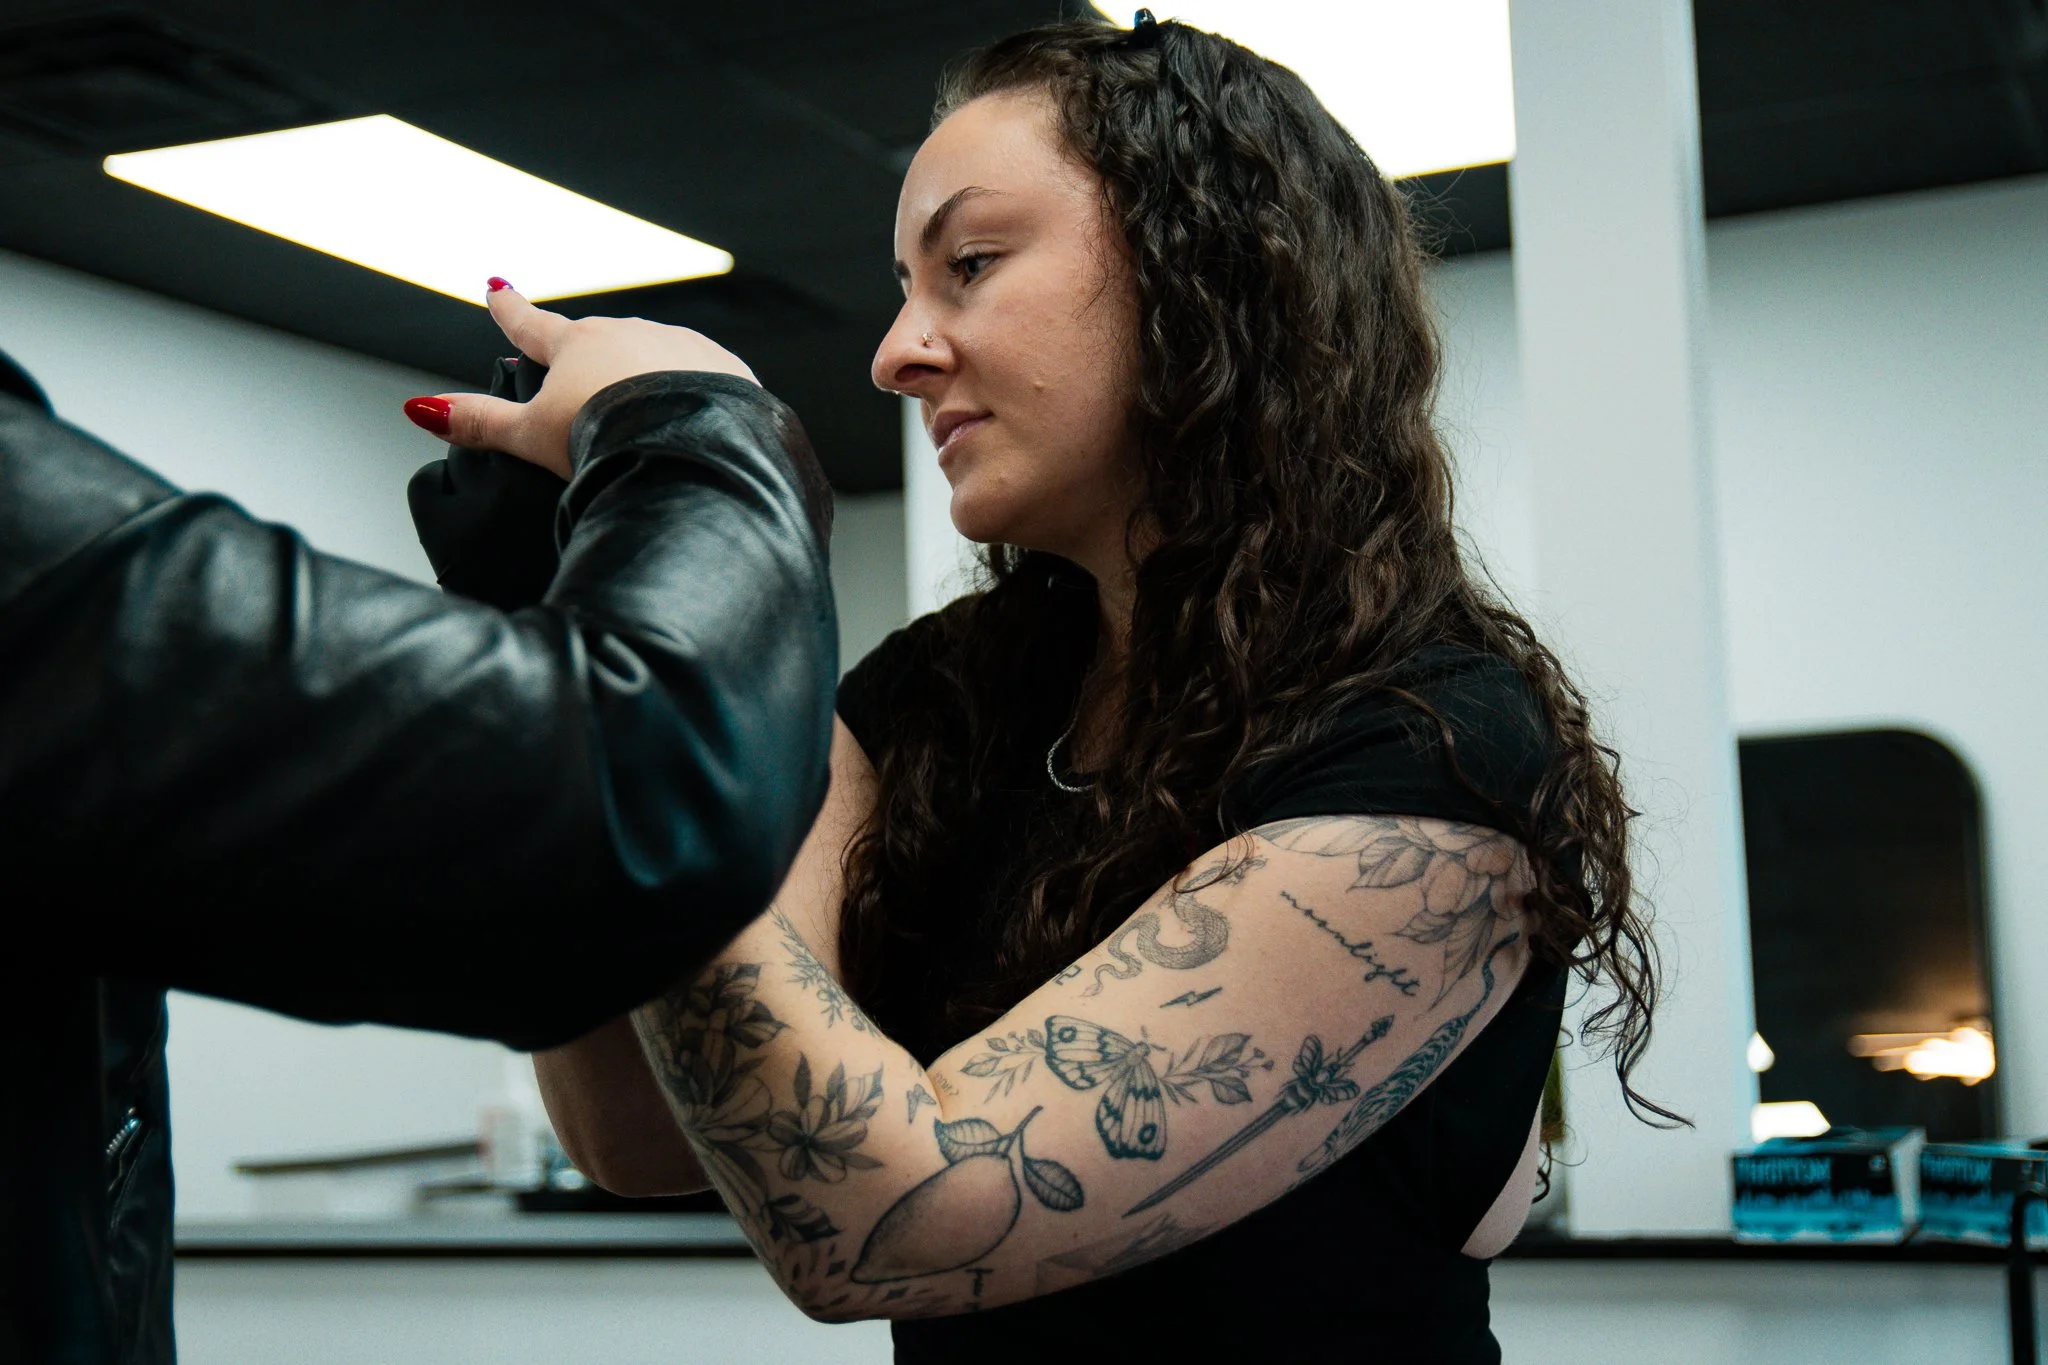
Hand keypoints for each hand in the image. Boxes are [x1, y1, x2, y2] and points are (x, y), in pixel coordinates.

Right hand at [404, 282, 756, 477]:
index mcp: (578, 344)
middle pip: (598, 341)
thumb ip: (480, 422)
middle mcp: (630, 332)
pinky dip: (693, 393)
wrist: (687, 448)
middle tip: (585, 392)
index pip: (531, 322)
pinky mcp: (727, 369)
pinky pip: (703, 377)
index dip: (510, 309)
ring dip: (645, 378)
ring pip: (654, 356)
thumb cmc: (605, 440)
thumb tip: (421, 409)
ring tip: (644, 421)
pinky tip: (692, 421)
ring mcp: (682, 345)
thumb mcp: (531, 436)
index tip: (497, 288)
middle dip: (589, 359)